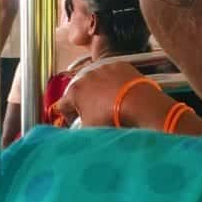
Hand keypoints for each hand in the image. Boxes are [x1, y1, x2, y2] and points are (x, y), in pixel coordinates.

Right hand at [55, 62, 171, 128]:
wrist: (139, 104)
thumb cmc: (112, 117)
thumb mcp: (89, 130)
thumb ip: (77, 131)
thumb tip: (74, 136)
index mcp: (74, 92)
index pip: (62, 105)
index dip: (68, 117)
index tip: (75, 123)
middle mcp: (86, 76)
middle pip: (79, 91)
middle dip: (84, 103)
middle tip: (95, 114)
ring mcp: (103, 68)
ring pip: (96, 81)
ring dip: (99, 91)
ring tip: (111, 104)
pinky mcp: (118, 65)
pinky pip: (112, 74)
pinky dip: (115, 82)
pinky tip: (121, 93)